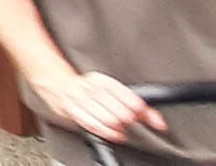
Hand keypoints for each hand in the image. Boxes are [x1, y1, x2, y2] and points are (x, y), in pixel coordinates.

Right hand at [27, 70, 164, 144]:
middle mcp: (91, 87)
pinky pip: (91, 123)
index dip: (138, 108)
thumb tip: (158, 121)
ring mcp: (79, 98)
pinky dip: (105, 132)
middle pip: (118, 109)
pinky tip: (114, 134)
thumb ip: (134, 104)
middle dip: (127, 119)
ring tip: (122, 131)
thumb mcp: (109, 91)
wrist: (57, 86)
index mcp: (102, 80)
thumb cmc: (88, 91)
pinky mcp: (71, 109)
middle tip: (130, 124)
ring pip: (106, 118)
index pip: (126, 94)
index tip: (145, 116)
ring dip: (118, 128)